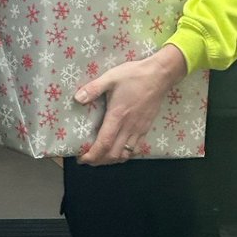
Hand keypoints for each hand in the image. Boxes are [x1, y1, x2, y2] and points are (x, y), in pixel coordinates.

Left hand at [74, 45, 187, 165]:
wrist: (159, 75)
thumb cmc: (134, 76)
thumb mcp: (110, 78)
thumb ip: (93, 89)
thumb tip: (77, 98)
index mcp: (117, 116)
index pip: (104, 144)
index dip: (92, 155)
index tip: (81, 159)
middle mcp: (129, 127)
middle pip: (114, 155)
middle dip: (99, 161)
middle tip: (87, 159)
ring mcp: (139, 129)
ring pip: (125, 154)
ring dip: (111, 160)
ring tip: (100, 157)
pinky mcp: (146, 128)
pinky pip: (135, 148)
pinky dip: (124, 154)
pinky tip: (117, 149)